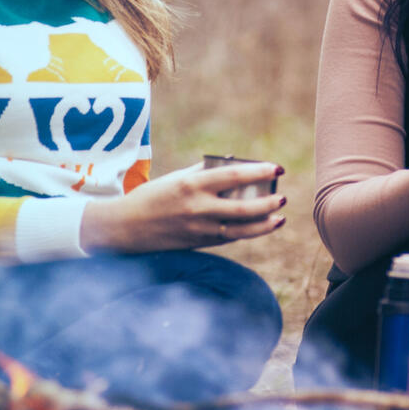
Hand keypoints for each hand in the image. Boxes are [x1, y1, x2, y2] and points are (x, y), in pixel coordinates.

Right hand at [79, 162, 285, 252]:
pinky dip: (247, 232)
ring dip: (264, 224)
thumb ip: (204, 172)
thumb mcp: (177, 178)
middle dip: (268, 202)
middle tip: (283, 196)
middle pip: (243, 207)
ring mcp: (199, 229)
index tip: (278, 168)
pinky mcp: (199, 244)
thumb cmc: (153, 196)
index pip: (234, 176)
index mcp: (192, 184)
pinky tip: (261, 227)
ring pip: (241, 229)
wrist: (126, 228)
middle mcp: (198, 208)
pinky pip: (229, 238)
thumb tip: (234, 165)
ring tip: (280, 217)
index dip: (260, 171)